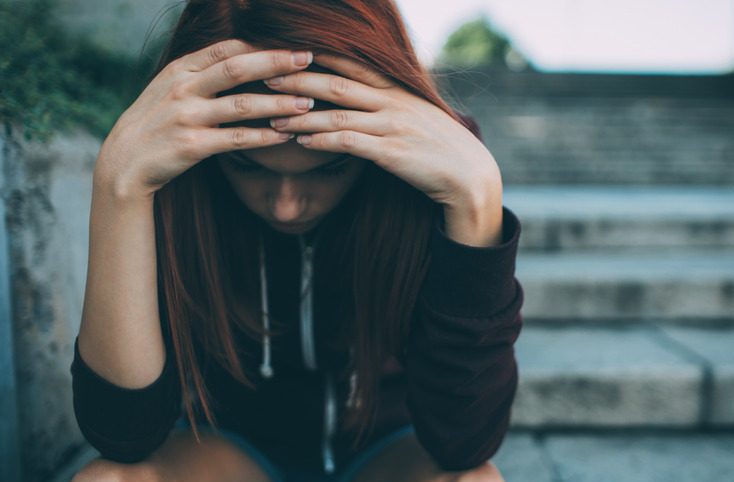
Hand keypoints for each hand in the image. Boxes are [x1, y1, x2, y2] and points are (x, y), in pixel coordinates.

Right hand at [94, 39, 316, 198]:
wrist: (124, 161)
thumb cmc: (156, 122)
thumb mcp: (170, 88)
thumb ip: (201, 72)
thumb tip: (242, 54)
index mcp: (181, 69)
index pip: (226, 48)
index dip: (261, 45)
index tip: (292, 44)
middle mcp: (183, 88)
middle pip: (237, 68)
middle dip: (276, 62)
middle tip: (309, 59)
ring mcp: (187, 117)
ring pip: (242, 104)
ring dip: (278, 103)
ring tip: (307, 103)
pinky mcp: (192, 146)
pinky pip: (236, 139)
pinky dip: (264, 137)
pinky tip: (287, 136)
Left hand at [261, 52, 502, 207]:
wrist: (469, 175)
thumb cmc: (440, 147)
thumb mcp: (417, 115)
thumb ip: (389, 103)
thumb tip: (362, 97)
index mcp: (397, 89)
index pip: (351, 64)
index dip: (316, 56)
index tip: (286, 53)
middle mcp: (392, 102)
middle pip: (336, 83)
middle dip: (297, 79)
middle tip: (264, 76)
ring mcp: (392, 126)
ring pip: (336, 114)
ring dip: (301, 115)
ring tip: (272, 116)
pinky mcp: (391, 153)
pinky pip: (348, 143)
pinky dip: (321, 142)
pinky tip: (301, 144)